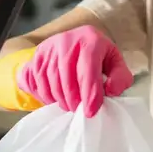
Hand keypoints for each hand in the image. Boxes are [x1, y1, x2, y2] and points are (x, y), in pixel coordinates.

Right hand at [17, 25, 133, 117]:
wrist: (77, 40)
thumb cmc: (98, 56)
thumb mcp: (115, 62)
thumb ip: (120, 77)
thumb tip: (110, 90)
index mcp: (90, 39)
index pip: (88, 69)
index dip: (89, 93)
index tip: (90, 112)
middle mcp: (66, 39)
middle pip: (65, 76)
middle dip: (72, 99)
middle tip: (78, 110)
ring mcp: (48, 47)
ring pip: (47, 79)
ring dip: (57, 98)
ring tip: (67, 105)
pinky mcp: (35, 55)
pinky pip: (32, 78)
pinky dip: (41, 94)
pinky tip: (52, 99)